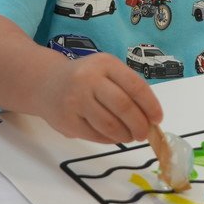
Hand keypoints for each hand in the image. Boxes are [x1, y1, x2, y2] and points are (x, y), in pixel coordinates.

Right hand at [39, 51, 162, 143]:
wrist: (45, 82)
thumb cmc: (84, 78)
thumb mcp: (106, 71)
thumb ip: (127, 88)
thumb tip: (150, 117)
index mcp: (105, 64)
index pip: (135, 86)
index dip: (150, 105)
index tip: (158, 118)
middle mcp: (89, 79)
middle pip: (123, 106)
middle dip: (139, 124)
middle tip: (145, 133)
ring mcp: (75, 100)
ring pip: (110, 124)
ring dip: (125, 135)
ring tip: (129, 136)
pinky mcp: (67, 120)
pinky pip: (96, 135)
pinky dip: (110, 139)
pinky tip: (114, 136)